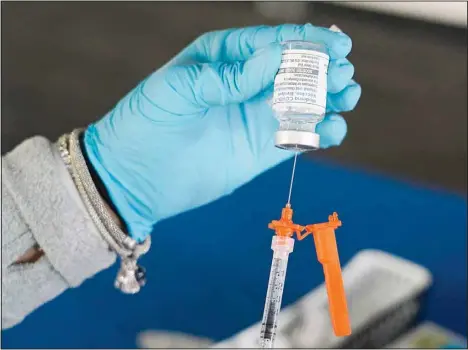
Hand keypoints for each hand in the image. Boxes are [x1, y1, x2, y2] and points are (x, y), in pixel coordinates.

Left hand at [84, 24, 360, 241]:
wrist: (134, 178)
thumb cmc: (146, 124)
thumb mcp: (180, 89)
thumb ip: (228, 75)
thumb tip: (275, 58)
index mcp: (222, 58)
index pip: (271, 42)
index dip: (304, 42)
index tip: (334, 45)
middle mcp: (244, 84)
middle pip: (295, 70)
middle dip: (323, 69)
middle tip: (344, 72)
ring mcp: (255, 117)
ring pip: (304, 101)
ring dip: (329, 97)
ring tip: (346, 96)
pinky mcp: (262, 149)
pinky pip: (299, 136)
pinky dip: (320, 131)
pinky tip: (332, 130)